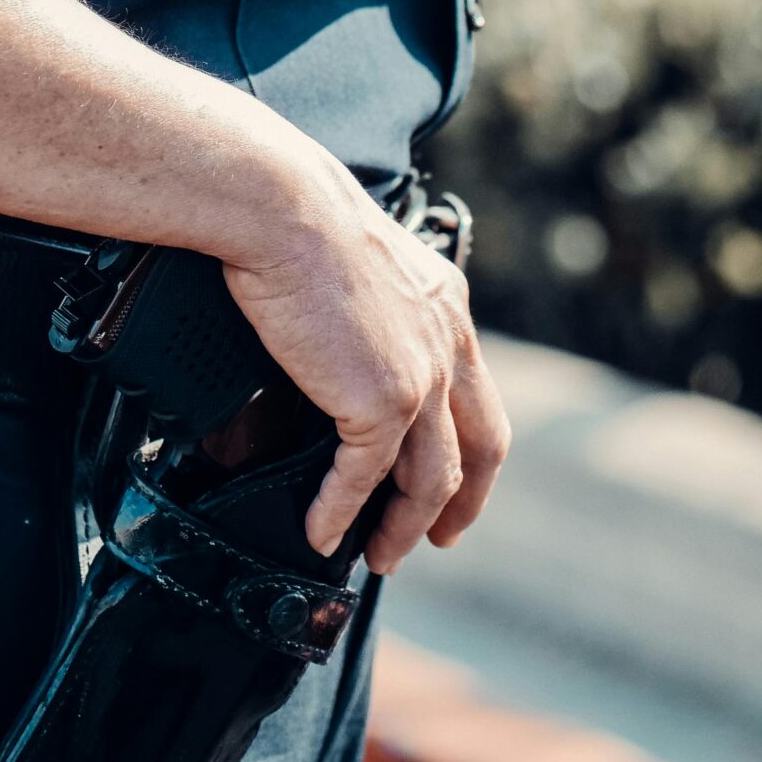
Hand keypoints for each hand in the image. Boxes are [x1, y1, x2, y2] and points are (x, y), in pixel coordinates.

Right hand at [221, 162, 509, 574]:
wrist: (283, 207)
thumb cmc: (298, 215)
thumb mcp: (359, 263)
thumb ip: (368, 312)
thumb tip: (332, 348)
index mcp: (445, 305)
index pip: (477, 394)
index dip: (471, 446)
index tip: (456, 477)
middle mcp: (447, 343)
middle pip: (479, 448)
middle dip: (461, 503)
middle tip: (439, 538)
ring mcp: (421, 377)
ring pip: (430, 480)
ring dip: (402, 526)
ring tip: (378, 554)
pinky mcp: (382, 401)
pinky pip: (362, 478)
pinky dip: (339, 511)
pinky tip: (320, 531)